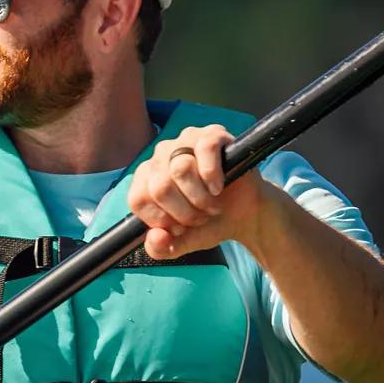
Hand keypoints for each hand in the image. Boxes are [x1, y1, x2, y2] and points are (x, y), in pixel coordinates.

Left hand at [127, 124, 265, 260]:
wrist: (244, 214)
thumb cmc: (209, 222)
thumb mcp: (182, 242)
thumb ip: (161, 248)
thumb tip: (156, 237)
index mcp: (146, 177)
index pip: (138, 199)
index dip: (162, 219)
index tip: (180, 226)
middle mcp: (161, 155)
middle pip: (160, 186)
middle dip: (184, 212)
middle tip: (201, 217)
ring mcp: (185, 140)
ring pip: (181, 168)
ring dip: (201, 197)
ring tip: (212, 204)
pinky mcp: (212, 134)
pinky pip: (205, 150)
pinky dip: (213, 175)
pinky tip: (219, 186)